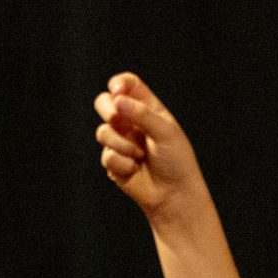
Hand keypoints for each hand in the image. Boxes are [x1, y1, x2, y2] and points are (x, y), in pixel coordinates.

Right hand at [94, 73, 208, 224]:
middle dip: (107, 109)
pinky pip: (106, 156)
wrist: (172, 194)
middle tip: (115, 117)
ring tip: (139, 155)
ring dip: (121, 144)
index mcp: (147, 108)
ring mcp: (120, 141)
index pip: (127, 85)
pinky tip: (134, 169)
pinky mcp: (113, 161)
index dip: (119, 83)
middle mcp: (131, 122)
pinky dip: (121, 163)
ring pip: (102, 132)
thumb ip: (141, 114)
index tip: (117, 90)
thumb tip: (117, 100)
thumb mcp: (165, 131)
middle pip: (105, 103)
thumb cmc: (176, 160)